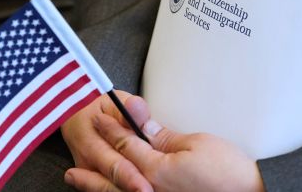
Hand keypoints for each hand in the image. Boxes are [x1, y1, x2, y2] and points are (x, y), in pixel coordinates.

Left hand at [66, 96, 264, 191]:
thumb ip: (162, 137)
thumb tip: (139, 122)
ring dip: (94, 186)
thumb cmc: (230, 174)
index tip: (99, 117)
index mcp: (156, 170)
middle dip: (90, 166)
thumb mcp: (197, 145)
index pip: (125, 145)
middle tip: (70, 166)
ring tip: (75, 180)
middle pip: (112, 174)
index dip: (111, 128)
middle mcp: (149, 190)